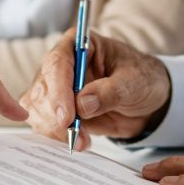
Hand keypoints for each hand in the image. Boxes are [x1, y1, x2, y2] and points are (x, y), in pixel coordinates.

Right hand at [20, 29, 170, 150]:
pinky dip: (56, 137)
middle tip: (75, 134)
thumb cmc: (142, 79)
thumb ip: (110, 91)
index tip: (67, 116)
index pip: (58, 62)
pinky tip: (79, 141)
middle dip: (55, 115)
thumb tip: (83, 104)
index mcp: (79, 44)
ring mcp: (56, 87)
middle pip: (42, 88)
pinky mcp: (56, 109)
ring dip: (55, 129)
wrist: (146, 101)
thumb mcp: (134, 82)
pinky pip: (43, 123)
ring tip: (82, 140)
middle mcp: (62, 64)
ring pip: (37, 108)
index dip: (59, 90)